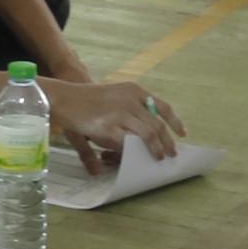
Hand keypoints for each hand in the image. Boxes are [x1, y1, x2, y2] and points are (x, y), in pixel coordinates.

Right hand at [43, 77, 181, 174]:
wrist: (64, 98)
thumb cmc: (88, 99)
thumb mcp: (114, 97)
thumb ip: (131, 112)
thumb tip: (144, 132)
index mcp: (134, 90)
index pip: (162, 106)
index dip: (175, 122)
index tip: (183, 134)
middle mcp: (130, 100)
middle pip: (158, 124)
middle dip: (168, 141)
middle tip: (172, 153)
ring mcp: (120, 113)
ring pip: (148, 134)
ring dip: (156, 149)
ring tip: (159, 158)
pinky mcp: (108, 127)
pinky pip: (127, 142)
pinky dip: (134, 151)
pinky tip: (136, 157)